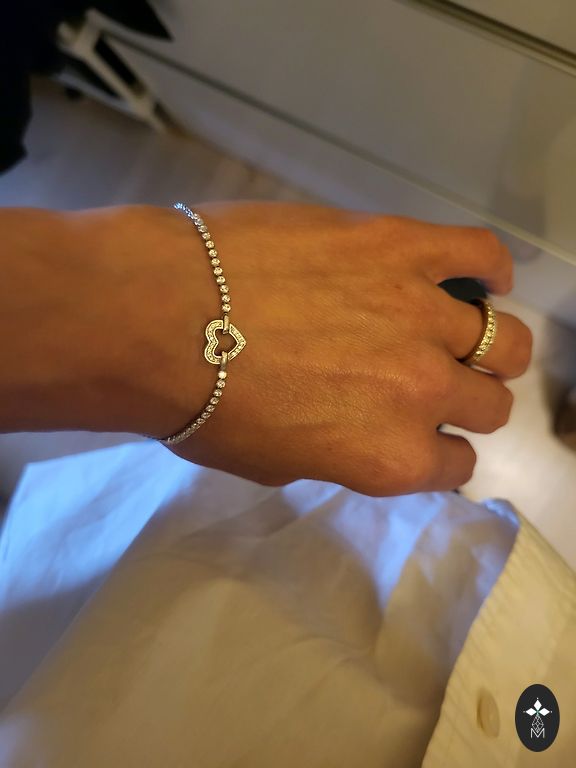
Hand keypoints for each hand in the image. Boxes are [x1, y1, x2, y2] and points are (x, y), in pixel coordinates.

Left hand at [150, 201, 531, 495]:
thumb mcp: (271, 462)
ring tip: (461, 335)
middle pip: (489, 402)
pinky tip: (482, 276)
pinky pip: (479, 251)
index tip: (423, 436)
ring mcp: (418, 313)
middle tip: (433, 383)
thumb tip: (357, 432)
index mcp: (389, 456)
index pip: (454, 464)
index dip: (440, 452)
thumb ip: (335, 453)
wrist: (163, 315)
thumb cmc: (201, 402)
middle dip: (468, 401)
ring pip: (501, 339)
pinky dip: (491, 266)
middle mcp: (422, 390)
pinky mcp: (400, 246)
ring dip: (488, 345)